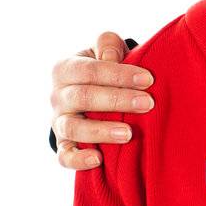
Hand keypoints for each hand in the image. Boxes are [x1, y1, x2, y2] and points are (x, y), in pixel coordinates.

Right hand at [50, 31, 155, 169]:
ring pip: (73, 128)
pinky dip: (78, 160)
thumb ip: (108, 46)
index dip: (118, 74)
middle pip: (82, 97)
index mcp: (65, 69)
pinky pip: (64, 156)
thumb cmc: (104, 71)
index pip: (89, 70)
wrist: (90, 95)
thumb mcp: (105, 51)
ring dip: (101, 131)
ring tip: (128, 133)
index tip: (148, 79)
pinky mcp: (64, 145)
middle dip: (116, 100)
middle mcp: (58, 96)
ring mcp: (59, 122)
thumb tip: (111, 58)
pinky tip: (98, 159)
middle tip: (147, 103)